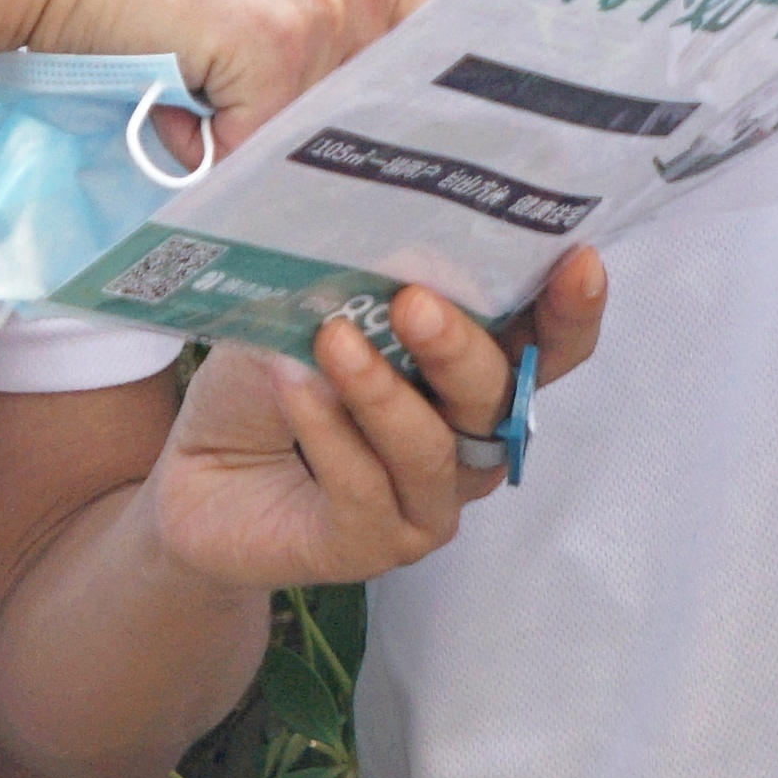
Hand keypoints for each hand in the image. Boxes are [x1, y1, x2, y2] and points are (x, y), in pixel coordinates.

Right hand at [12, 0, 422, 144]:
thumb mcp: (254, 4)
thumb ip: (317, 58)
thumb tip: (356, 158)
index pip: (432, 70)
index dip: (408, 132)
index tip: (394, 174)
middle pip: (378, 125)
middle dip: (318, 156)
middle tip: (237, 124)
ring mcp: (324, 9)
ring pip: (314, 143)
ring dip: (245, 142)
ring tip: (194, 86)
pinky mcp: (276, 40)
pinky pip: (258, 148)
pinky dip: (205, 144)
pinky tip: (170, 95)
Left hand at [142, 254, 609, 588]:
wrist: (198, 469)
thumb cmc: (272, 373)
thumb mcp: (310, 304)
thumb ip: (358, 276)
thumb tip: (389, 232)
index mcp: (470, 370)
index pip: (546, 346)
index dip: (572, 310)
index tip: (579, 259)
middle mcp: (467, 438)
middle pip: (497, 397)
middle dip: (461, 347)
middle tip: (413, 301)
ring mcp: (427, 500)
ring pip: (433, 450)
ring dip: (384, 393)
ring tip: (332, 340)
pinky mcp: (375, 545)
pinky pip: (366, 492)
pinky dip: (331, 435)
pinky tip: (294, 389)